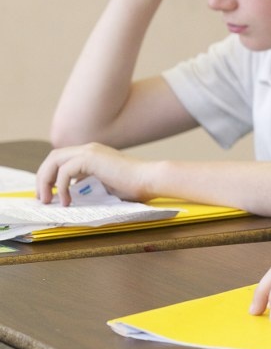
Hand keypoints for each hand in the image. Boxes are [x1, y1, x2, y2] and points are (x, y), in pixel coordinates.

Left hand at [35, 143, 151, 205]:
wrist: (150, 179)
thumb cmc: (135, 185)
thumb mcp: (106, 184)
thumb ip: (89, 184)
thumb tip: (72, 195)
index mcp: (93, 153)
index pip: (62, 159)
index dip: (50, 176)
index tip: (48, 194)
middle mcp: (89, 148)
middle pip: (53, 157)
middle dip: (43, 178)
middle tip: (42, 198)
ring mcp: (90, 151)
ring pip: (54, 161)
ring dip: (46, 181)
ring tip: (48, 200)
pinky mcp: (91, 158)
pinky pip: (64, 171)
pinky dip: (60, 187)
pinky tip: (67, 200)